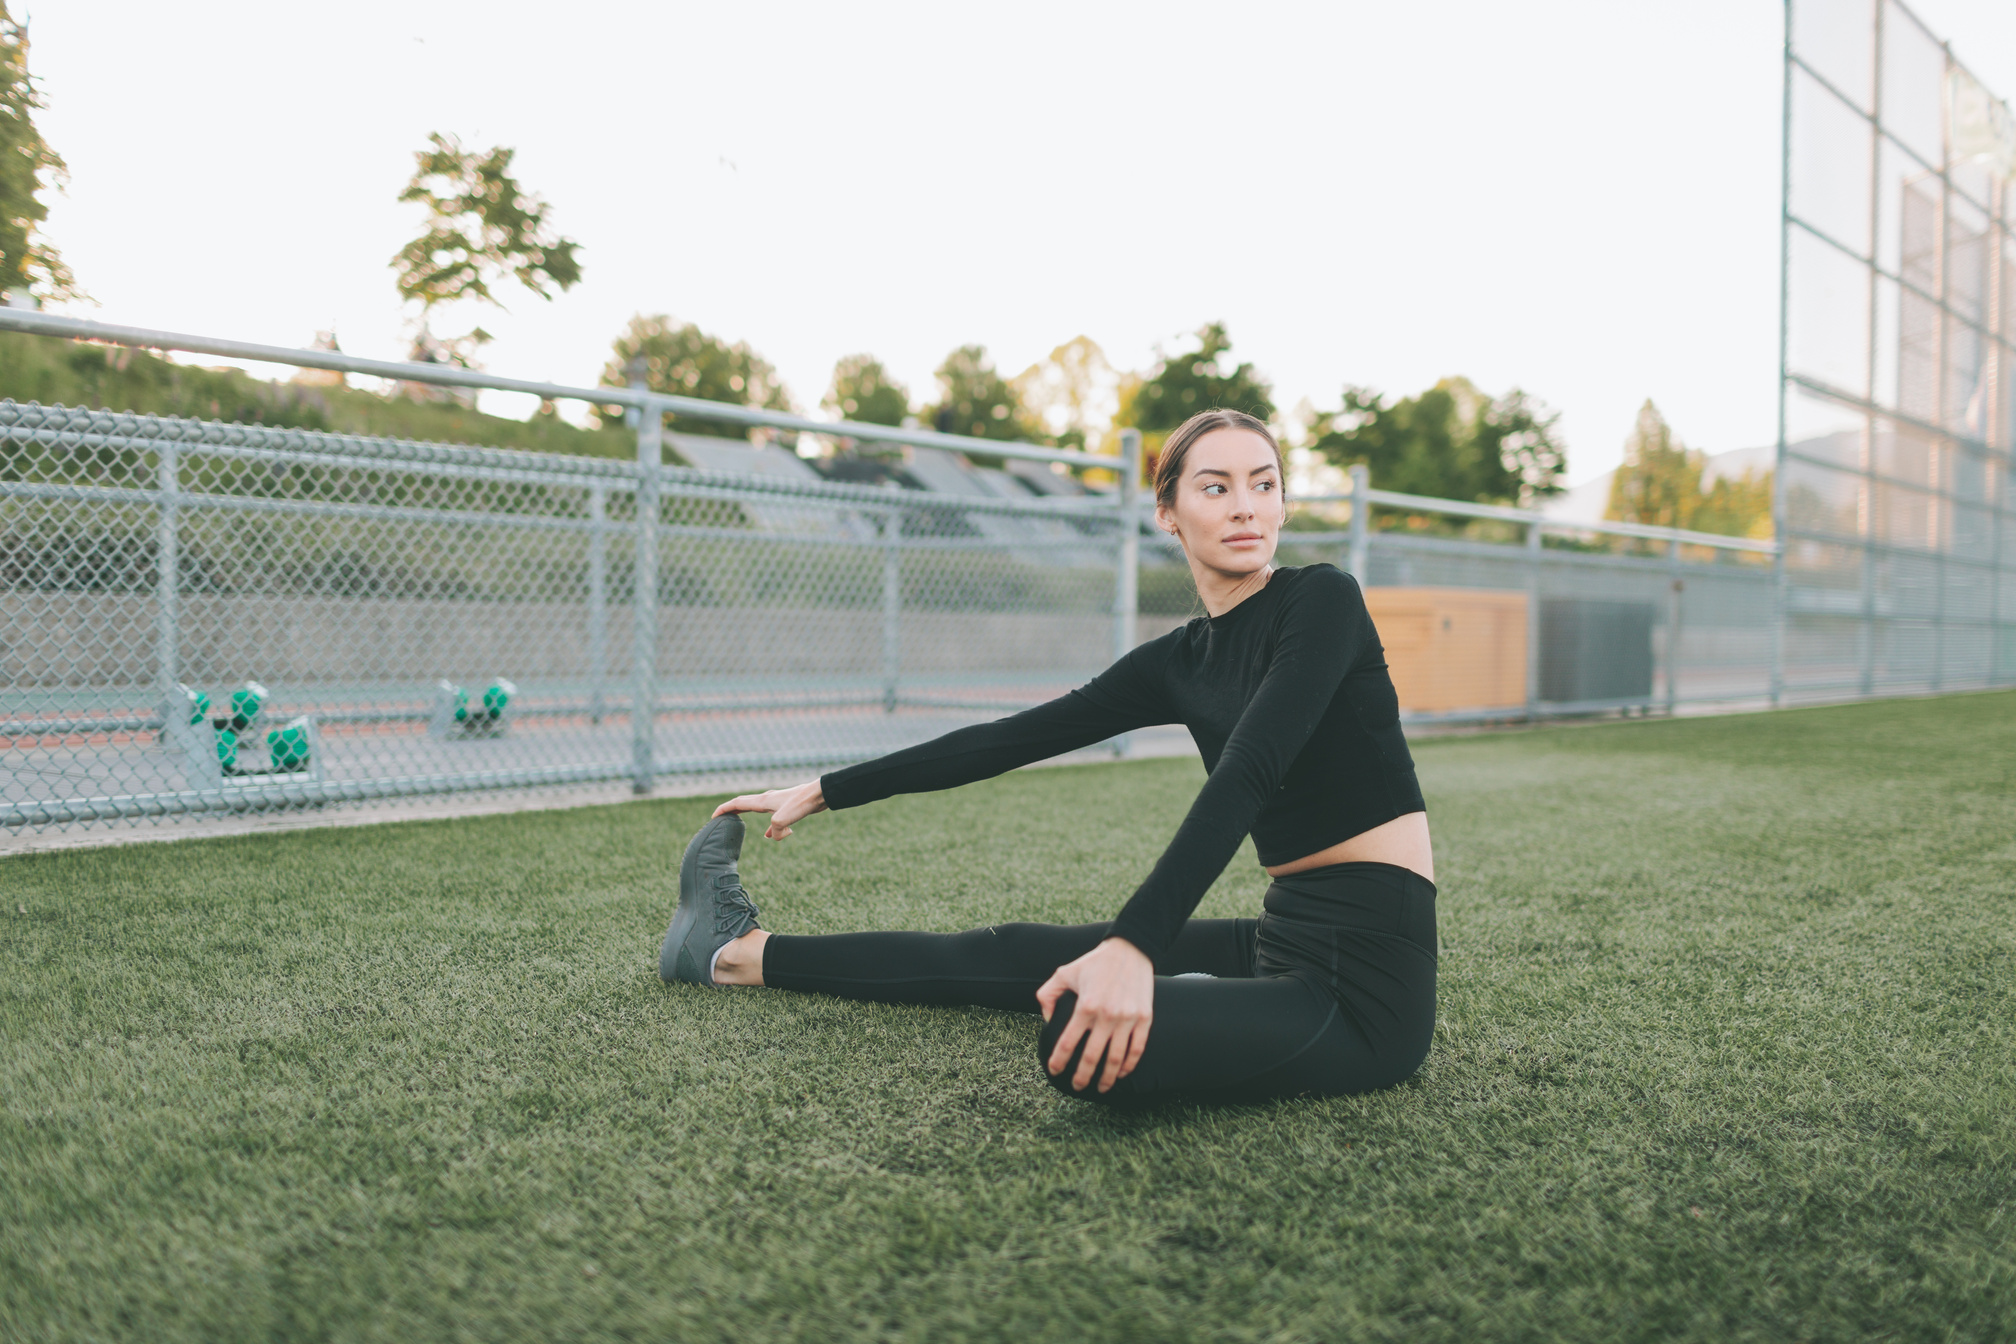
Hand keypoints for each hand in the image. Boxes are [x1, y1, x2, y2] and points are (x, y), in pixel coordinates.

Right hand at [711, 780, 826, 840]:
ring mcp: (777, 802)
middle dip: (732, 810)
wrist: (819, 794)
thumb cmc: (801, 804)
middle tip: (721, 817)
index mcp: (762, 801)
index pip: (737, 803)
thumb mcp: (783, 821)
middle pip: (744, 804)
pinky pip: (772, 818)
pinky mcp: (787, 807)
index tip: (713, 816)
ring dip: (748, 816)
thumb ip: (775, 832)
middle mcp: (767, 799)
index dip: (724, 809)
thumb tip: (773, 837)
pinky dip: (768, 826)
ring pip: (758, 810)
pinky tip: (769, 835)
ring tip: (739, 823)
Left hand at [1035, 937, 1153, 1093]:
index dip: (1059, 1061)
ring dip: (1107, 1078)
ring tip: (1101, 1088)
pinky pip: (1137, 1049)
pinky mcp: (1144, 1018)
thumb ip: (1048, 995)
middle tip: (1077, 1087)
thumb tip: (1047, 1021)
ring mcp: (1127, 1019)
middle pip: (1091, 1057)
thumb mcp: (1064, 973)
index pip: (1067, 1042)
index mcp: (1085, 1006)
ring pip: (1116, 1059)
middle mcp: (1107, 1015)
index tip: (1054, 1071)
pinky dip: (1129, 1065)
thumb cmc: (1095, 963)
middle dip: (1082, 1077)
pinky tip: (1121, 1073)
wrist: (1131, 949)